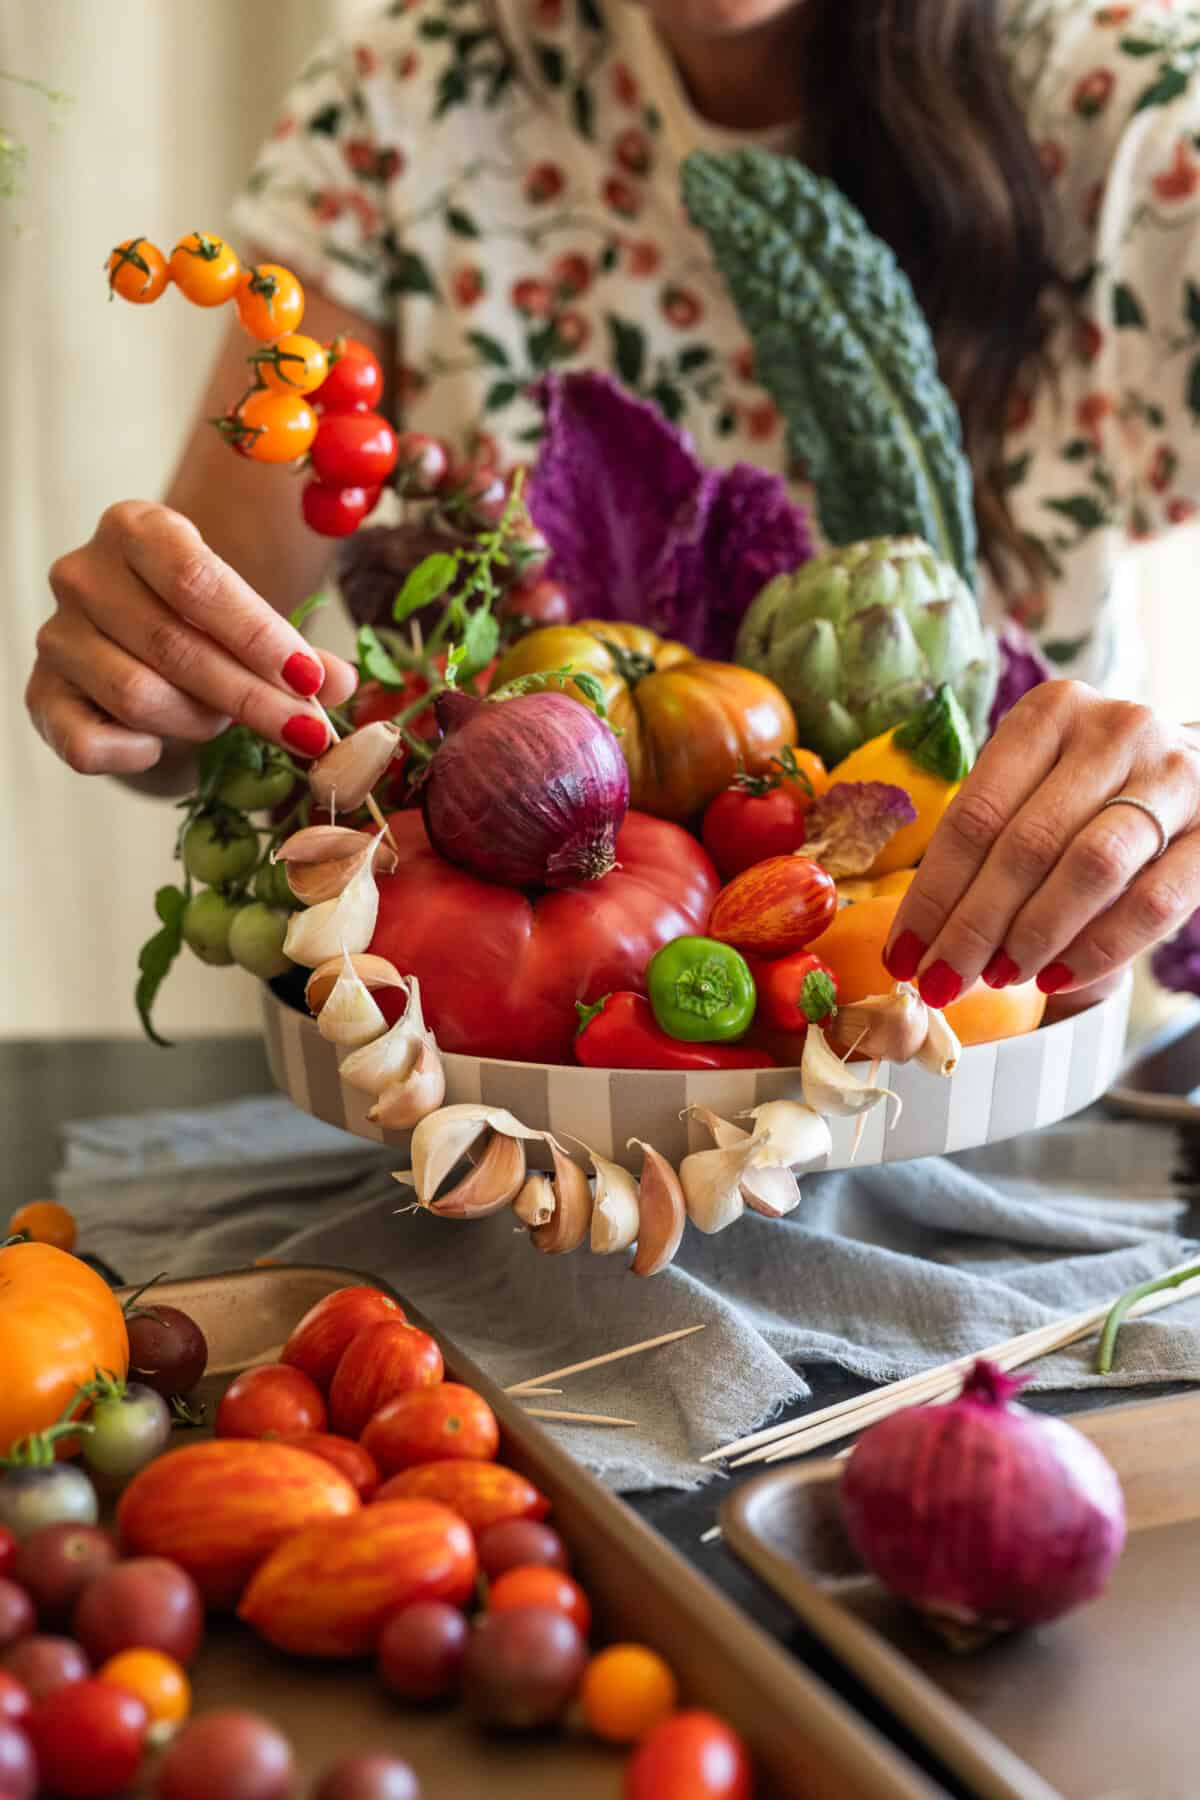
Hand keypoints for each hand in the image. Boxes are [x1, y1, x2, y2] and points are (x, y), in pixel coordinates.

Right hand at [26, 501, 356, 776]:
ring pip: (138, 695)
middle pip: (174, 645)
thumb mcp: (248, 622)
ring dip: (199, 721)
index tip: (311, 681)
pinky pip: (88, 744)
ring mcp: (56, 635)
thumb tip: (342, 683)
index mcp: (137, 529)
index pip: (197, 581)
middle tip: (308, 733)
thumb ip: (295, 652)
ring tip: (222, 721)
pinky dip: (137, 754)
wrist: (132, 648)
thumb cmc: (199, 625)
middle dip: (251, 697)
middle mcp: (83, 573)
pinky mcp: (40, 695)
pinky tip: (160, 746)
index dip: (258, 636)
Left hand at [884, 681, 1199, 1003]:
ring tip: (997, 977)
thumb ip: (989, 838)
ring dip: (1032, 936)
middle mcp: (1113, 730)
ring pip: (1089, 869)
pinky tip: (1057, 977)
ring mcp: (1173, 776)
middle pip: (1024, 845)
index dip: (932, 894)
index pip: (974, 815)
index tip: (900, 954)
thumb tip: (919, 939)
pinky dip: (1098, 949)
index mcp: (1049, 713)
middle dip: (972, 927)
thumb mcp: (1037, 783)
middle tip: (941, 981)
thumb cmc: (1094, 789)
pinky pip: (1153, 903)